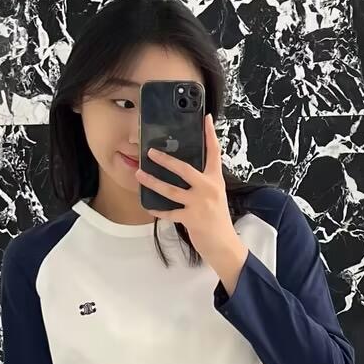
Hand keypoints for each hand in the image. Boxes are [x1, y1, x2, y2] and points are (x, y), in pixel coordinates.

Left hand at [134, 113, 243, 266]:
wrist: (224, 244)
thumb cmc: (217, 219)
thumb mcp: (215, 195)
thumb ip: (203, 182)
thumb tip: (185, 170)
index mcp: (215, 180)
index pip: (214, 153)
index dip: (210, 135)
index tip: (206, 118)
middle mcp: (208, 188)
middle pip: (184, 169)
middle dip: (166, 160)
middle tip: (151, 152)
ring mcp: (199, 204)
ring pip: (171, 190)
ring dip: (152, 182)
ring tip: (139, 174)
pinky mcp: (191, 219)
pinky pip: (169, 212)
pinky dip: (157, 210)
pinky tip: (148, 206)